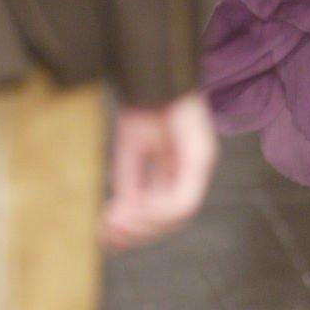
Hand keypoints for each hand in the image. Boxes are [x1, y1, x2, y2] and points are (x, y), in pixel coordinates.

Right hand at [101, 90, 219, 251]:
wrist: (151, 70)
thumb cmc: (144, 104)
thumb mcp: (130, 152)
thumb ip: (129, 185)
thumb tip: (116, 222)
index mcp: (181, 168)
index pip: (165, 212)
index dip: (138, 229)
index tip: (107, 239)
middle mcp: (196, 169)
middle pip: (174, 219)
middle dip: (140, 232)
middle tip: (108, 237)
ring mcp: (202, 162)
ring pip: (180, 214)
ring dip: (146, 224)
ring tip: (116, 224)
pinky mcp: (201, 156)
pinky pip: (183, 198)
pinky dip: (156, 210)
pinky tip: (132, 210)